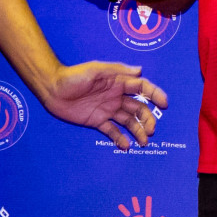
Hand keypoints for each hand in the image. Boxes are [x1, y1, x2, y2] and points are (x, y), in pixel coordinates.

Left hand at [41, 61, 169, 149]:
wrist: (52, 89)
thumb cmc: (73, 76)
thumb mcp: (95, 69)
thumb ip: (117, 70)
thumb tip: (140, 70)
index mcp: (118, 82)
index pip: (141, 87)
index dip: (154, 94)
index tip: (164, 104)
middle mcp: (115, 96)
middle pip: (138, 108)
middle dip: (147, 119)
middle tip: (152, 131)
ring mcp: (107, 110)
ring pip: (128, 121)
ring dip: (138, 131)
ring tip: (144, 142)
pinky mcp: (97, 121)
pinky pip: (112, 131)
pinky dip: (120, 139)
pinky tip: (126, 146)